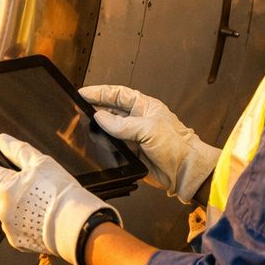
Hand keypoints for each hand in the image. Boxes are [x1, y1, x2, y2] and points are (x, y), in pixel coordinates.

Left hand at [0, 133, 119, 264]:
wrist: (76, 226)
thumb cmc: (60, 193)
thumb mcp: (40, 162)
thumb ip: (17, 150)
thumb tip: (2, 140)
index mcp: (4, 187)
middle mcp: (1, 208)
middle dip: (9, 185)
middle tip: (31, 183)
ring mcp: (8, 226)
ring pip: (7, 209)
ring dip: (17, 203)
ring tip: (41, 201)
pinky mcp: (18, 241)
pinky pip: (16, 226)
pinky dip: (25, 220)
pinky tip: (41, 216)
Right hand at [80, 85, 217, 204]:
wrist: (185, 171)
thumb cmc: (177, 146)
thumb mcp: (148, 128)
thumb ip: (122, 124)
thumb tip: (101, 118)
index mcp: (145, 107)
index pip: (118, 94)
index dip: (100, 92)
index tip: (84, 93)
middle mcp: (138, 119)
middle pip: (111, 110)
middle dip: (95, 108)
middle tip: (79, 108)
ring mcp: (134, 136)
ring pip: (110, 128)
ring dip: (98, 127)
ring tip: (84, 124)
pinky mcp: (131, 152)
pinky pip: (112, 146)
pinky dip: (103, 144)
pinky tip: (95, 142)